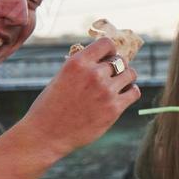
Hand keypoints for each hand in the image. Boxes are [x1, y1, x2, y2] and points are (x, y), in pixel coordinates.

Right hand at [11, 37, 140, 156]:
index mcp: (78, 63)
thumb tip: (103, 59)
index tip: (108, 57)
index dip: (110, 50)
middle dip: (117, 67)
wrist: (45, 135)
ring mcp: (106, 91)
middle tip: (110, 76)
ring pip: (131, 74)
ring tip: (117, 85)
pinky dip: (130, 92)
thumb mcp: (61, 77)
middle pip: (121, 60)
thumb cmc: (50, 106)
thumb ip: (83, 67)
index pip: (107, 44)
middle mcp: (94, 74)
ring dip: (126, 79)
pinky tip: (122, 96)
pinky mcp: (114, 109)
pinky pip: (134, 92)